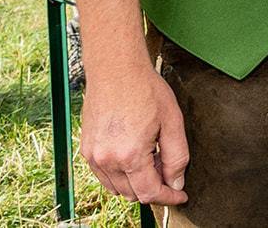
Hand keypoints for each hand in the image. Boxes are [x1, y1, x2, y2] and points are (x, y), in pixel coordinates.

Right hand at [79, 61, 189, 205]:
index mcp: (130, 155)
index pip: (149, 193)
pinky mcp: (86, 150)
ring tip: (153, 158)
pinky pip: (104, 176)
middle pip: (132, 194)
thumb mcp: (173, 122)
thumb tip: (176, 183)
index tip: (180, 195)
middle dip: (154, 188)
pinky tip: (135, 156)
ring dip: (137, 183)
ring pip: (117, 188)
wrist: (116, 69)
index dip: (168, 197)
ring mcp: (92, 156)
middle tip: (168, 168)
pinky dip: (121, 175)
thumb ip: (177, 157)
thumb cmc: (146, 90)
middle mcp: (107, 160)